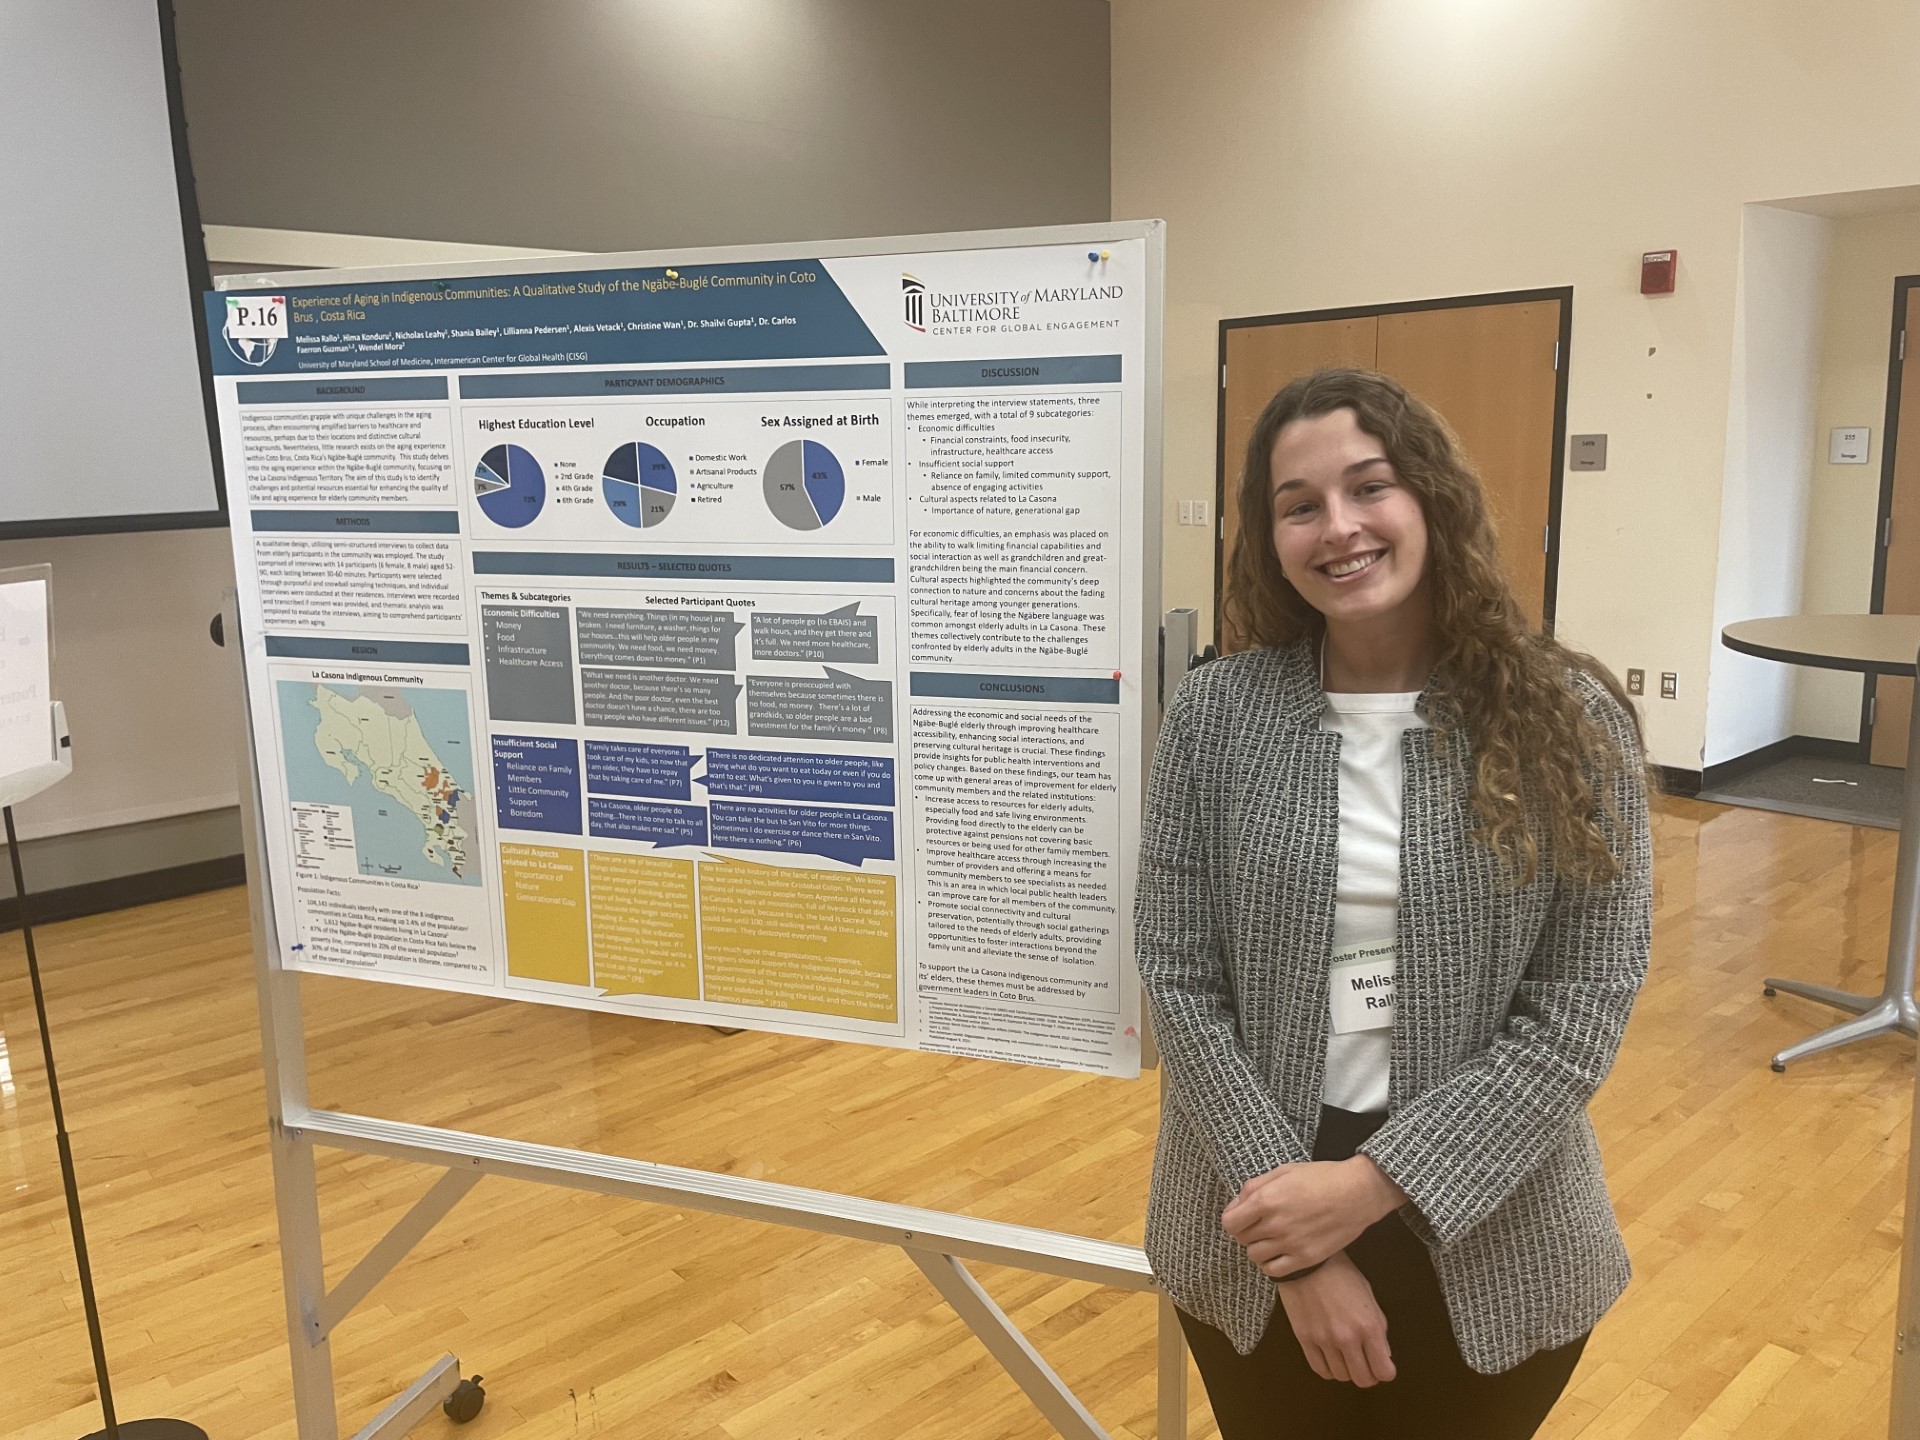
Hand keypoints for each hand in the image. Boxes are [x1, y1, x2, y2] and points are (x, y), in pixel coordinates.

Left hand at [1221, 1156, 1407, 1277]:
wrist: (1358, 1193)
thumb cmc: (1322, 1177)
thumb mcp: (1284, 1171)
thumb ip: (1255, 1186)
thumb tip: (1236, 1204)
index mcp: (1266, 1200)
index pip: (1230, 1222)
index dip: (1233, 1218)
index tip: (1241, 1215)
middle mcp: (1275, 1224)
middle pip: (1242, 1239)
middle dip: (1246, 1230)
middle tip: (1259, 1223)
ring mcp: (1290, 1244)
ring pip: (1255, 1256)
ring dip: (1258, 1247)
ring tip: (1271, 1237)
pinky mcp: (1306, 1258)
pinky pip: (1274, 1270)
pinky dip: (1271, 1263)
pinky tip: (1279, 1252)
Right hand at [1275, 1251, 1395, 1386]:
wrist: (1309, 1262)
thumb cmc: (1341, 1274)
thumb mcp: (1369, 1297)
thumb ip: (1378, 1327)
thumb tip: (1383, 1353)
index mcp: (1368, 1326)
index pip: (1384, 1371)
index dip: (1386, 1371)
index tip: (1383, 1365)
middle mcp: (1347, 1338)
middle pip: (1363, 1380)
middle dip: (1368, 1375)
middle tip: (1366, 1365)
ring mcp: (1324, 1340)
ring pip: (1341, 1377)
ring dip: (1347, 1370)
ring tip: (1346, 1357)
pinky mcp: (1305, 1339)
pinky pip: (1320, 1369)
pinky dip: (1328, 1368)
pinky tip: (1330, 1357)